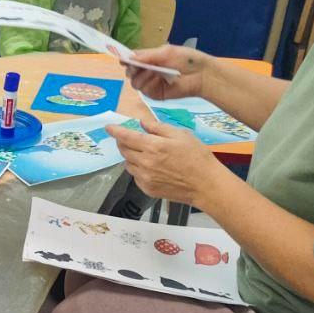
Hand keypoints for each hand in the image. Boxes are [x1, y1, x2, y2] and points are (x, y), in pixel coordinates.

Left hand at [106, 116, 228, 204]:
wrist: (205, 185)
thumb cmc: (197, 156)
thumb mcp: (181, 135)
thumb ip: (159, 128)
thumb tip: (142, 123)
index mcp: (153, 146)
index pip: (127, 137)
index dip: (115, 131)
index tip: (108, 127)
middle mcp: (145, 163)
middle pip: (124, 150)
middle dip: (123, 142)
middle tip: (128, 138)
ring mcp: (144, 178)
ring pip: (128, 164)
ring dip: (130, 156)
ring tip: (143, 153)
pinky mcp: (146, 189)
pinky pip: (135, 176)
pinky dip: (138, 169)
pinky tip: (151, 167)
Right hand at [123, 43, 210, 100]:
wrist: (201, 74)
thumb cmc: (186, 59)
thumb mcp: (166, 52)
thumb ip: (147, 55)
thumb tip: (127, 57)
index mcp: (150, 59)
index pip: (132, 60)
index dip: (126, 60)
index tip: (123, 60)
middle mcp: (147, 71)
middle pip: (130, 72)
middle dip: (133, 69)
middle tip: (139, 66)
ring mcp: (150, 84)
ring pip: (134, 82)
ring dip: (142, 76)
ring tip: (154, 71)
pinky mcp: (154, 95)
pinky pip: (143, 91)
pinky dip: (148, 84)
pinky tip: (157, 79)